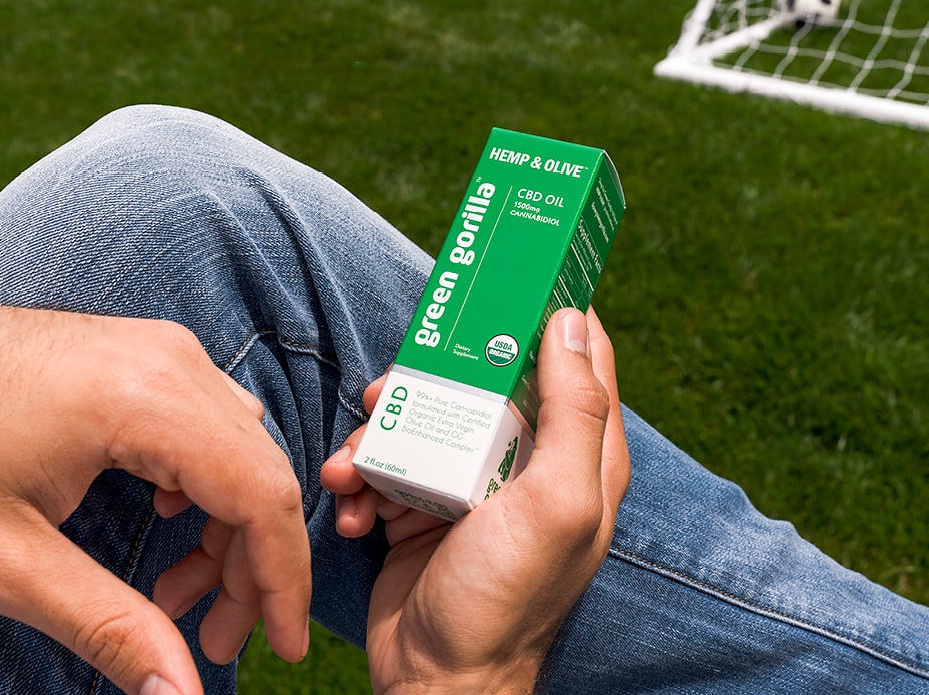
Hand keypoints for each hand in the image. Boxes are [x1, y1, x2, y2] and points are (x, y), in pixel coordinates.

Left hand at [0, 304, 310, 694]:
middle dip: (252, 567)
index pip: (262, 494)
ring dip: (228, 528)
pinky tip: (166, 518)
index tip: (282, 647)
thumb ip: (107, 626)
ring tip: (173, 594)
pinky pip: (214, 424)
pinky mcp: (146, 354)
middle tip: (215, 638)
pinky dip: (209, 485)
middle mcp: (171, 361)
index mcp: (144, 400)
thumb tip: (181, 692)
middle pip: (262, 473)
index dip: (283, 579)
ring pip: (243, 450)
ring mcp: (161, 349)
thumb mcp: (6, 559)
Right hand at [321, 307, 629, 693]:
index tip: (510, 275)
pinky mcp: (424, 506)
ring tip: (351, 466)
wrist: (432, 682)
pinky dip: (362, 478)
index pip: (579, 357)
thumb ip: (574, 411)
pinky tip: (348, 504)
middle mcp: (530, 462)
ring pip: (426, 417)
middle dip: (428, 381)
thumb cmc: (503, 600)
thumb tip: (574, 321)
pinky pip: (390, 464)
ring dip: (378, 438)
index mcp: (580, 456)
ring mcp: (474, 484)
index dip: (550, 312)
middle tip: (386, 390)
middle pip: (483, 380)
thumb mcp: (555, 502)